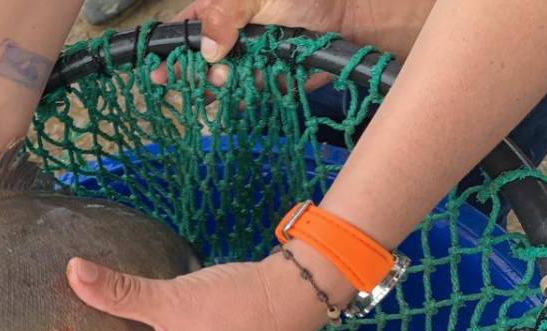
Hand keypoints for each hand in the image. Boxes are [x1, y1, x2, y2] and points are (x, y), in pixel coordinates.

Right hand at [157, 0, 432, 72]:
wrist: (390, 12)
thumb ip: (226, 14)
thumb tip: (205, 50)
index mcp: (238, 3)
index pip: (194, 21)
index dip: (172, 46)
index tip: (156, 71)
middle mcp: (254, 24)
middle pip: (212, 54)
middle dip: (201, 73)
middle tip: (201, 84)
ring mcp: (275, 47)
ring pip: (239, 75)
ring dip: (228, 89)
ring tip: (228, 92)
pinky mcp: (300, 70)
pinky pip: (271, 89)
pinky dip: (258, 99)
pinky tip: (248, 105)